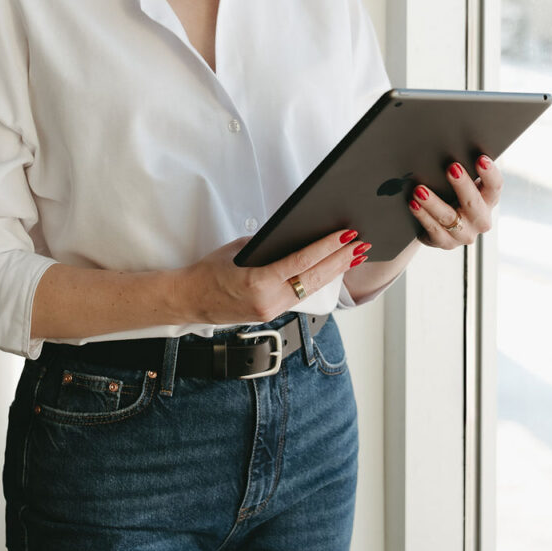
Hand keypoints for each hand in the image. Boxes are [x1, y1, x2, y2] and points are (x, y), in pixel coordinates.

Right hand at [180, 229, 369, 324]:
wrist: (190, 300)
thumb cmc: (210, 271)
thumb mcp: (239, 249)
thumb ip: (268, 244)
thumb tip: (296, 236)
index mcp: (258, 282)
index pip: (302, 262)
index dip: (328, 248)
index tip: (346, 235)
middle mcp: (269, 301)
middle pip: (314, 278)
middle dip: (341, 260)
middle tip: (361, 244)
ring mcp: (271, 311)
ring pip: (311, 289)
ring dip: (334, 271)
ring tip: (355, 256)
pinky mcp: (272, 315)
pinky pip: (300, 296)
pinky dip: (317, 281)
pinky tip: (331, 271)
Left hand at [407, 155, 502, 249]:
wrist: (437, 225)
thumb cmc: (451, 194)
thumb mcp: (461, 184)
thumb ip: (461, 170)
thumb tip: (448, 146)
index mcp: (488, 200)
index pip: (495, 186)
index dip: (489, 173)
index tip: (481, 158)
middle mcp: (480, 219)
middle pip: (474, 202)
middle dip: (462, 185)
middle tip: (451, 167)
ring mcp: (464, 234)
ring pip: (449, 217)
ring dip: (434, 202)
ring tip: (419, 190)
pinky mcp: (446, 243)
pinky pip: (433, 229)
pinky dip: (422, 215)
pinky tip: (413, 204)